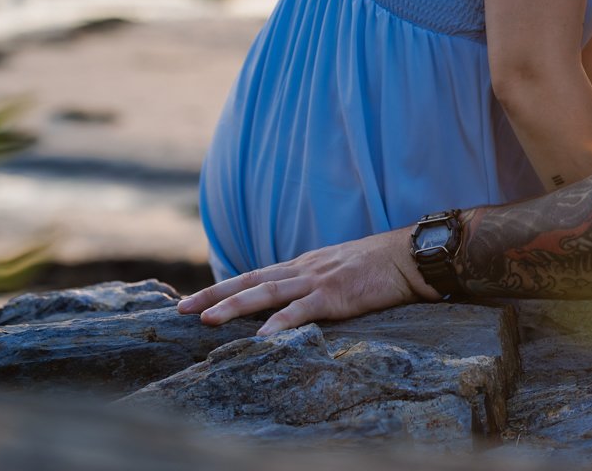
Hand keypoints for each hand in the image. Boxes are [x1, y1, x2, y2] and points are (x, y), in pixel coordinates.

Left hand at [176, 228, 432, 335]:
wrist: (410, 255)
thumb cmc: (380, 265)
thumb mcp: (339, 268)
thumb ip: (315, 281)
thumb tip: (295, 299)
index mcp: (304, 264)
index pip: (255, 274)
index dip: (224, 286)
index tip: (195, 299)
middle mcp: (304, 268)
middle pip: (250, 280)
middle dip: (214, 294)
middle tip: (181, 308)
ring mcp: (318, 280)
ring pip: (267, 292)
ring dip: (234, 306)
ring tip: (206, 321)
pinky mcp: (336, 294)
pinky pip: (302, 309)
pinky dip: (280, 322)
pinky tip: (261, 336)